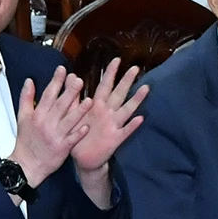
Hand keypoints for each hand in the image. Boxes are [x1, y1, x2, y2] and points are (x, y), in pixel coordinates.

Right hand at [10, 65, 87, 190]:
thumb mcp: (22, 118)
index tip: (63, 70)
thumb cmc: (26, 141)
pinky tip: (87, 126)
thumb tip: (29, 81)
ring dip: (79, 111)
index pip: (48, 95)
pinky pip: (72, 139)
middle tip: (79, 80)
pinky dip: (79, 133)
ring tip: (89, 100)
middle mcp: (47, 124)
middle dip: (70, 92)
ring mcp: (55, 136)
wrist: (26, 165)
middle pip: (60, 105)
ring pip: (69, 121)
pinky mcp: (62, 148)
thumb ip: (26, 98)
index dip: (56, 81)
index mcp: (37, 115)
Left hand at [69, 58, 146, 206]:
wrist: (83, 159)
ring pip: (126, 110)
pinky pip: (125, 131)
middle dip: (126, 81)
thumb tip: (71, 76)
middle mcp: (107, 113)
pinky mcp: (115, 139)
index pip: (104, 86)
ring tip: (145, 88)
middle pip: (118, 94)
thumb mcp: (75, 113)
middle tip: (135, 68)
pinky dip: (132, 125)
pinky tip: (140, 118)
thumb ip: (73, 95)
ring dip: (136, 100)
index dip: (110, 74)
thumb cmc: (80, 134)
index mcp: (97, 106)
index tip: (116, 59)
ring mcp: (113, 125)